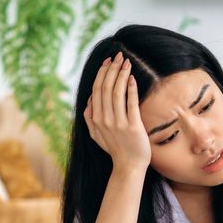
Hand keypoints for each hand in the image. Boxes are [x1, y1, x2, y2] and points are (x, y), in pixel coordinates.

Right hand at [84, 52, 150, 171]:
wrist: (128, 166)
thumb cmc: (115, 149)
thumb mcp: (96, 135)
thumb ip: (89, 118)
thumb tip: (90, 99)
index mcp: (95, 118)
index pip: (97, 90)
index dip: (102, 73)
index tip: (108, 61)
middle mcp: (104, 119)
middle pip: (106, 88)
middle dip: (112, 69)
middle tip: (119, 56)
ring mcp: (118, 123)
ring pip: (117, 93)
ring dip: (121, 75)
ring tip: (127, 63)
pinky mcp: (132, 127)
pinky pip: (131, 104)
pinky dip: (131, 89)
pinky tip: (133, 79)